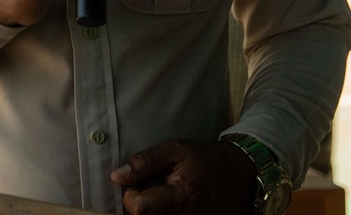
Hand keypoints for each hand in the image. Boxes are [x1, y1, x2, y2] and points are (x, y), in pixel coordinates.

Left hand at [111, 139, 256, 214]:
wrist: (242, 173)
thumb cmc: (205, 159)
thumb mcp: (174, 150)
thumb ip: (145, 162)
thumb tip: (116, 176)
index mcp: (181, 196)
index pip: (140, 209)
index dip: (130, 197)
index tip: (136, 186)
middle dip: (142, 206)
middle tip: (150, 192)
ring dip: (155, 211)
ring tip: (163, 197)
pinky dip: (168, 214)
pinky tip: (174, 205)